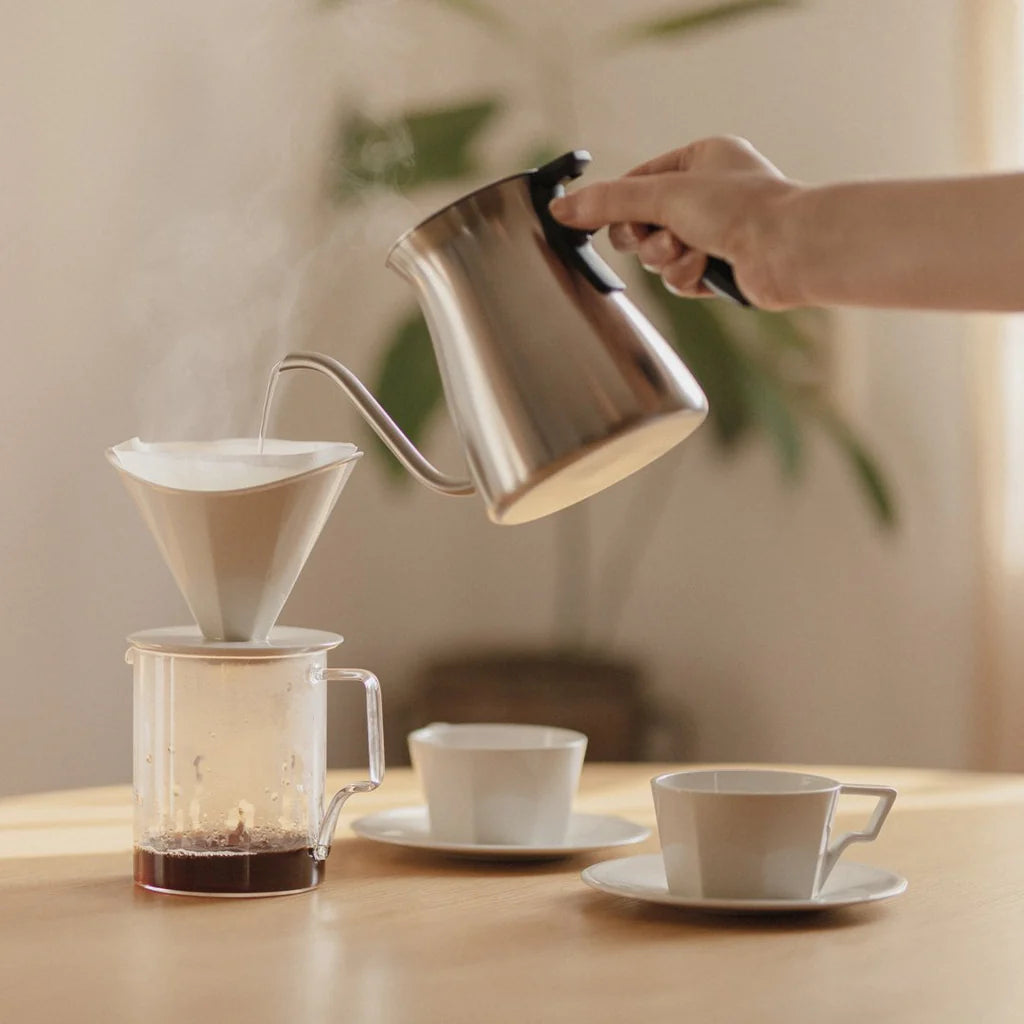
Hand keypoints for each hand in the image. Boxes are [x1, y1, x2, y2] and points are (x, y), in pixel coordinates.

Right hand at [549, 136, 800, 308]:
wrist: (788, 250)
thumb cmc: (741, 207)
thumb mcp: (664, 195)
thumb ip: (609, 203)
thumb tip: (561, 209)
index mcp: (701, 159)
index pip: (638, 181)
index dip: (618, 203)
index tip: (591, 219)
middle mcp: (709, 193)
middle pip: (644, 221)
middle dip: (646, 236)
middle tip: (654, 235)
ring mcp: (716, 232)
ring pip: (660, 254)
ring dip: (668, 257)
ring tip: (692, 251)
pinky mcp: (720, 267)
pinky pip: (680, 276)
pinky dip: (687, 275)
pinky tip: (707, 269)